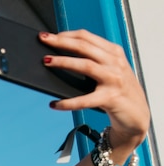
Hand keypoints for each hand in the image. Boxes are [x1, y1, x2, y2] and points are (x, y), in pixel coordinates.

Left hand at [39, 30, 149, 152]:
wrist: (136, 115)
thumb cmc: (118, 91)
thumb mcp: (110, 70)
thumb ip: (94, 61)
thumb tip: (61, 57)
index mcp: (113, 53)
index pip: (88, 37)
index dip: (67, 35)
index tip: (51, 36)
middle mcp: (115, 63)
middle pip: (84, 47)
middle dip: (62, 42)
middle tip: (44, 40)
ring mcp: (113, 80)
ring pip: (86, 66)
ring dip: (64, 62)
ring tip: (47, 61)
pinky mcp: (110, 99)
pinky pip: (85, 100)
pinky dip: (68, 102)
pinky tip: (55, 104)